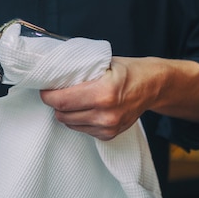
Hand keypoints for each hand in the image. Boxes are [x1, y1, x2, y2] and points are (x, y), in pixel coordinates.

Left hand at [39, 57, 153, 140]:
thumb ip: (80, 70)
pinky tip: (86, 108)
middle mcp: (106, 114)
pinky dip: (78, 119)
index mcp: (103, 93)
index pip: (62, 101)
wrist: (154, 86)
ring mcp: (108, 127)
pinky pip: (82, 130)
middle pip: (62, 114)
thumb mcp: (104, 62)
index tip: (44, 87)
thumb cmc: (128, 70)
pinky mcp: (109, 135)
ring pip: (69, 124)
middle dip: (54, 103)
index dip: (48, 95)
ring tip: (73, 99)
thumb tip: (53, 72)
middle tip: (55, 92)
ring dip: (66, 112)